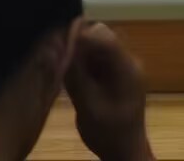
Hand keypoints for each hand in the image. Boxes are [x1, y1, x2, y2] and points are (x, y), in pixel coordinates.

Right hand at [65, 23, 152, 160]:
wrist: (124, 151)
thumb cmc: (109, 133)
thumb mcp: (89, 107)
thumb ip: (75, 76)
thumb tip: (59, 47)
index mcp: (127, 68)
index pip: (105, 37)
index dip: (80, 35)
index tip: (57, 42)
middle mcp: (126, 62)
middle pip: (100, 36)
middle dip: (77, 42)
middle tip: (56, 55)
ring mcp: (119, 67)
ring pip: (94, 45)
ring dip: (76, 52)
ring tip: (61, 66)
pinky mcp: (111, 74)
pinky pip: (93, 58)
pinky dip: (79, 63)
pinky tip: (68, 75)